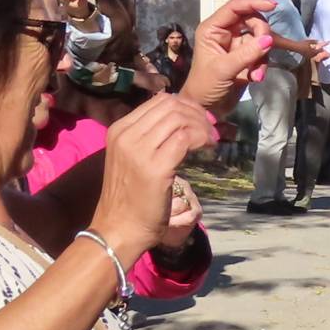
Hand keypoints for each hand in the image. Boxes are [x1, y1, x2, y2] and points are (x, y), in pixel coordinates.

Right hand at [89, 95, 217, 260]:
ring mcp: (139, 150)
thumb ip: (149, 138)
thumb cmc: (129, 199)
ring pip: (180, 119)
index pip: (159, 101)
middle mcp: (126, 135)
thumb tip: (180, 120)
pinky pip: (185, 139)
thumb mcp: (133, 159)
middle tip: (211, 130)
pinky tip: (209, 149)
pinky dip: (202, 139)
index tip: (200, 119)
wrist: (118, 229)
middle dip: (197, 114)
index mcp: (119, 130)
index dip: (186, 105)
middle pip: (171, 106)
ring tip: (211, 140)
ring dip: (202, 126)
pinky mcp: (156, 166)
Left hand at [181, 0, 276, 112]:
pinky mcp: (245, 57)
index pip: (235, 7)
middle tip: (265, 50)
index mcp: (213, 29)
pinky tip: (255, 78)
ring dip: (262, 56)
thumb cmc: (205, 86)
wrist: (206, 109)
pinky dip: (261, 65)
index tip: (273, 6)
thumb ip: (247, 53)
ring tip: (256, 74)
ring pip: (259, 38)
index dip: (254, 3)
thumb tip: (269, 39)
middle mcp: (225, 32)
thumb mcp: (224, 69)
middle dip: (261, 36)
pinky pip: (261, 53)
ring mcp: (236, 45)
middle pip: (252, 21)